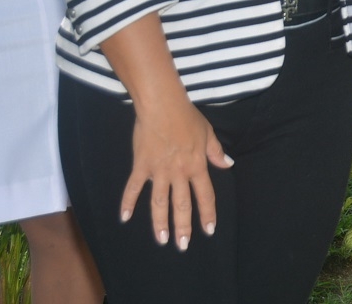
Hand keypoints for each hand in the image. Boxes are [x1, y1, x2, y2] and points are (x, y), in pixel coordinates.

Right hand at [123, 95, 231, 248]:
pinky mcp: (141, 166)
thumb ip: (216, 152)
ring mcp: (159, 171)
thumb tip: (228, 165)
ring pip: (159, 202)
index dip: (207, 213)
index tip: (209, 230)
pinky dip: (127, 203)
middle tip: (182, 246)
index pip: (205, 195)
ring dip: (160, 223)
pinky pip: (133, 188)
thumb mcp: (208, 133)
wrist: (163, 106)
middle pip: (182, 205)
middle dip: (183, 227)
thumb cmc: (187, 118)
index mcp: (197, 165)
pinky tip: (124, 218)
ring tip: (162, 240)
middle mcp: (179, 172)